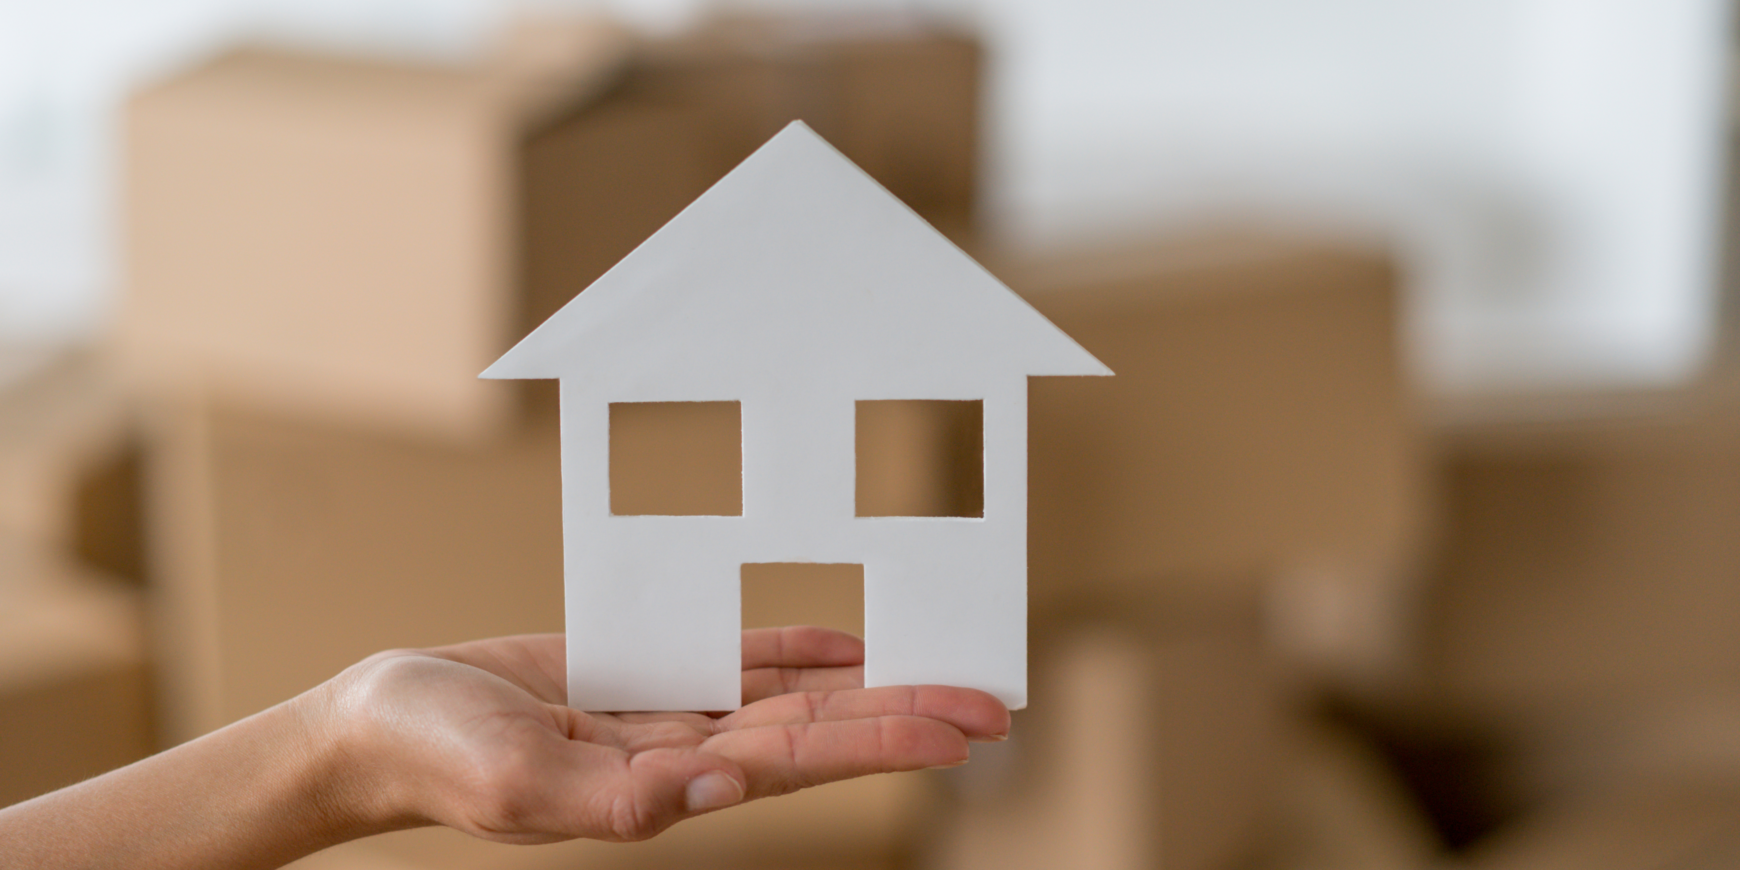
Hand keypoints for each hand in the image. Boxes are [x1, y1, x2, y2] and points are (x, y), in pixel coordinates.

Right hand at [312, 627, 1009, 844]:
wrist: (378, 724)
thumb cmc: (432, 756)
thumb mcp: (512, 781)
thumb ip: (613, 798)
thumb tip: (714, 793)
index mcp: (663, 787)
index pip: (797, 762)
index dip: (881, 744)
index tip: (959, 733)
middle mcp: (684, 755)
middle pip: (819, 731)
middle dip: (906, 715)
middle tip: (996, 703)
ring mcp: (668, 716)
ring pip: (791, 696)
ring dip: (868, 684)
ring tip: (943, 671)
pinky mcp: (645, 676)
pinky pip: (738, 662)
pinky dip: (797, 650)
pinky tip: (850, 644)